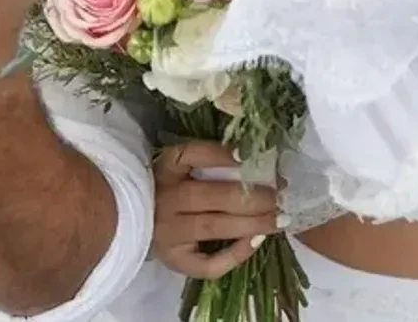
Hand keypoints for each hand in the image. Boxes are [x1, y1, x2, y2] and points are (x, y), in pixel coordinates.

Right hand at [153, 142, 278, 279]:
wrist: (137, 219)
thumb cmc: (166, 187)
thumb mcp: (177, 165)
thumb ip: (204, 159)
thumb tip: (250, 157)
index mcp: (164, 168)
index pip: (191, 155)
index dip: (220, 154)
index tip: (248, 154)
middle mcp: (165, 199)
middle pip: (211, 196)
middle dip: (250, 195)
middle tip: (280, 195)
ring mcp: (168, 232)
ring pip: (213, 226)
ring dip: (251, 223)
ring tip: (279, 219)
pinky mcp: (174, 260)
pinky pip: (207, 263)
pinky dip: (234, 255)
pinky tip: (256, 242)